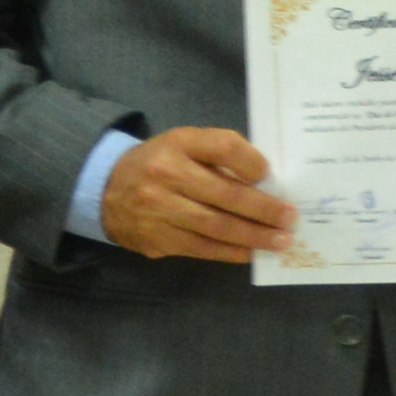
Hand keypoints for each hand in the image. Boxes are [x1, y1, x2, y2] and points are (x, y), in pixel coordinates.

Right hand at [102, 125, 297, 261]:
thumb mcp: (183, 145)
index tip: (269, 175)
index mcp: (178, 143)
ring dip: (254, 236)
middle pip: (225, 194)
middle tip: (291, 219)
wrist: (105, 190)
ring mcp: (159, 209)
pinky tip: (252, 252)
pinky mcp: (157, 238)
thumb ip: (219, 155)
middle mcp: (166, 174)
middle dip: (264, 209)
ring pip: (216, 226)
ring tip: (281, 241)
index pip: (222, 147)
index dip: (250, 161)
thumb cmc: (160, 164)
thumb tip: (266, 180)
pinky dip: (231, 252)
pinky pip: (203, 247)